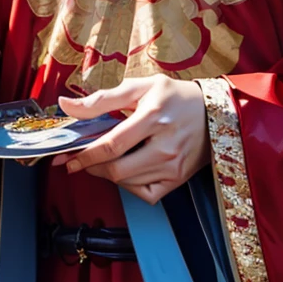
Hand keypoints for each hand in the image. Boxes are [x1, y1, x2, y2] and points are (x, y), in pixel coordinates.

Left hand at [57, 77, 209, 204]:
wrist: (217, 111)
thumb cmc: (176, 97)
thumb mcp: (140, 88)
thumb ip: (101, 99)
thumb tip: (66, 105)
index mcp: (152, 117)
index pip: (111, 145)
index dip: (84, 155)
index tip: (67, 158)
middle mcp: (165, 145)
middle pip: (117, 170)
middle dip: (92, 167)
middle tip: (81, 160)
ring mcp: (173, 166)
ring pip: (128, 182)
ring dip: (109, 174)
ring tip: (106, 159)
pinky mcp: (178, 179)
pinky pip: (145, 193)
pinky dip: (130, 186)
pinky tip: (128, 171)